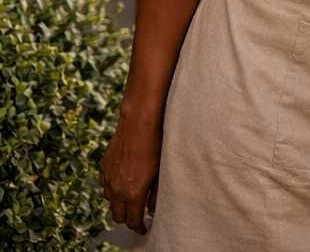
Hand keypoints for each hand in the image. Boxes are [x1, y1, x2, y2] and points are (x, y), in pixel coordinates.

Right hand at [101, 114, 161, 234]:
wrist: (138, 124)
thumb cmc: (155, 146)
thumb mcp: (161, 173)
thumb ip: (155, 194)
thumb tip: (151, 210)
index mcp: (133, 193)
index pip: (133, 220)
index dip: (139, 228)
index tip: (144, 229)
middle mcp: (117, 189)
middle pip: (118, 216)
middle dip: (128, 220)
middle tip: (138, 217)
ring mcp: (108, 179)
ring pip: (110, 201)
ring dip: (119, 204)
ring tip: (132, 200)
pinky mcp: (104, 168)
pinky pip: (105, 186)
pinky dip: (112, 190)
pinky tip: (122, 185)